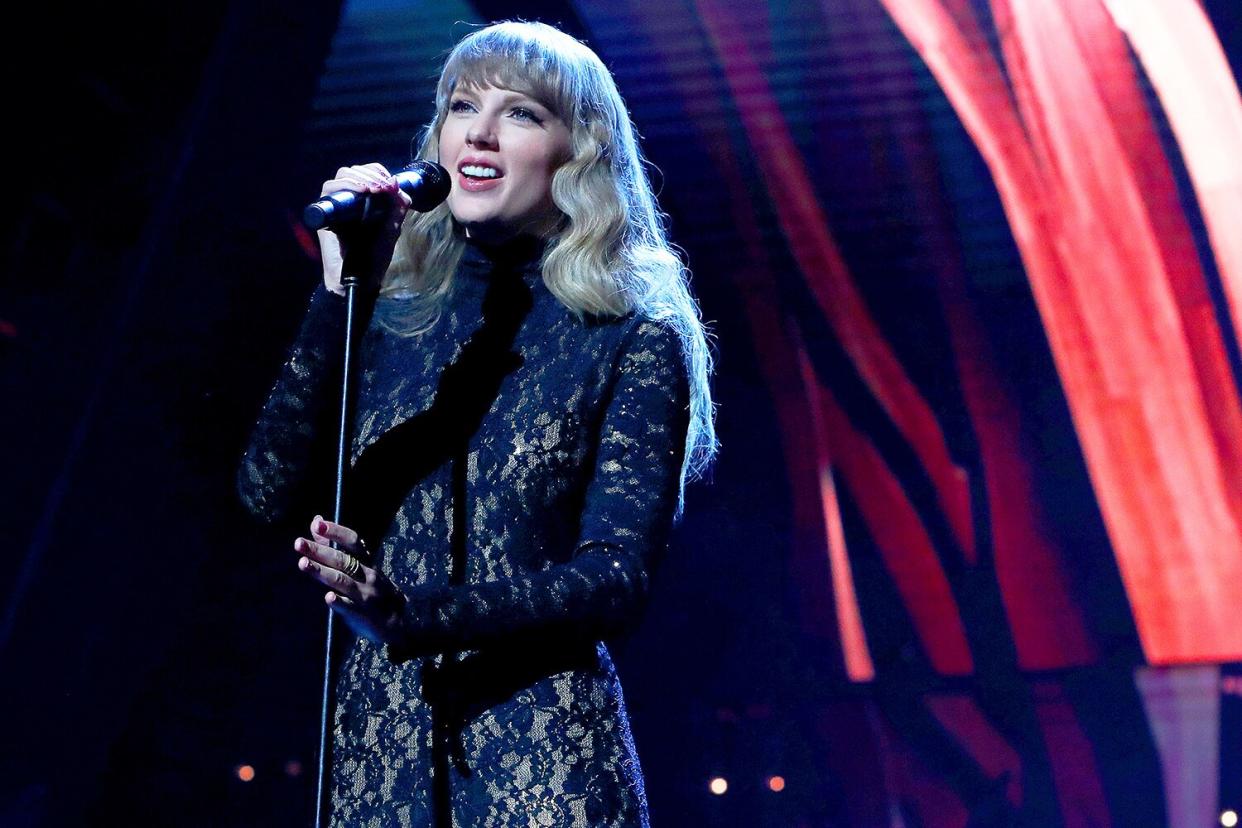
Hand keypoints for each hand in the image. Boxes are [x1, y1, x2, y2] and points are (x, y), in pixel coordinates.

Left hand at [295, 515, 405, 644]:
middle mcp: (367, 575)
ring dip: (322, 572)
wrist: (401, 619)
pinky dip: (340, 602)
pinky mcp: (362, 615)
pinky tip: (328, 597)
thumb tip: (316, 522)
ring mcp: (365, 594)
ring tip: (303, 564)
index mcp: (366, 562)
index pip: (352, 542)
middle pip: (342, 560)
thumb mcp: (360, 567)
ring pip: (342, 581)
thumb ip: (335, 546)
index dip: (336, 532)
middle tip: (299, 543)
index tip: (318, 524)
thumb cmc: (373, 589)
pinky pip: (350, 607)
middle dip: (320, 551)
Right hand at [317, 163, 412, 294]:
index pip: (366, 174)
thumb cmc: (374, 257)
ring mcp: (335, 206)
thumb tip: (400, 187)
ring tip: (374, 188)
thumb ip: (397, 210)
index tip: (390, 182)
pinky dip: (345, 185)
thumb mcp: (392, 230)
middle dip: (371, 173)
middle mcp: (347, 200)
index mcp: (363, 201)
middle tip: (384, 186)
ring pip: (341, 176)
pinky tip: (361, 191)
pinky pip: (329, 190)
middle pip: (353, 171)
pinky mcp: (325, 214)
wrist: (360, 279)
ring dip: (360, 177)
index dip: (377, 171)